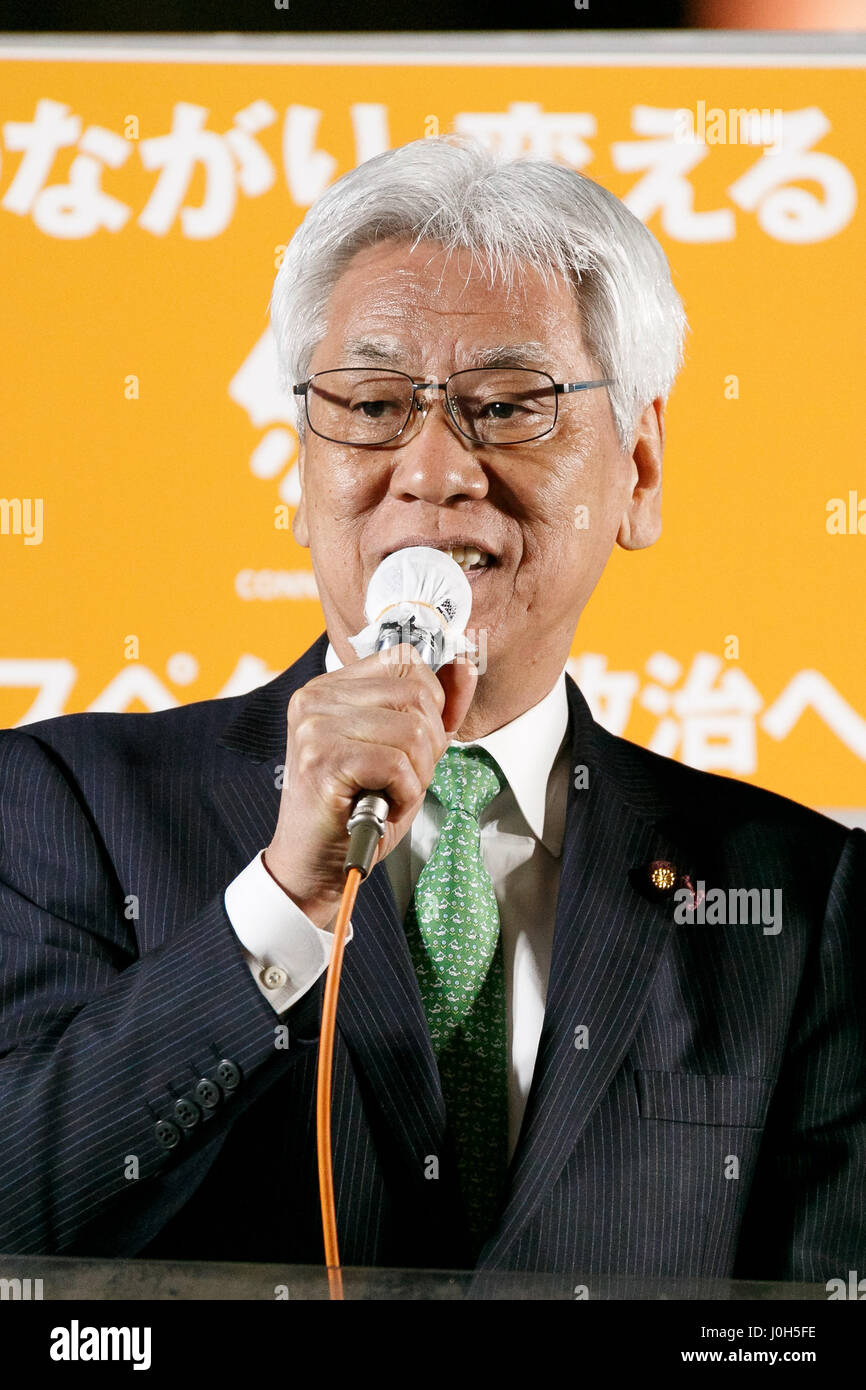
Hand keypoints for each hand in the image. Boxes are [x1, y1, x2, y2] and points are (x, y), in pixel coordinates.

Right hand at [263, 644, 477, 926]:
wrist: (315, 865)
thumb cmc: (357, 808)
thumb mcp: (407, 751)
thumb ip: (437, 708)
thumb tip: (465, 666)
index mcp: (332, 686)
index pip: (406, 661)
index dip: (430, 704)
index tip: (413, 746)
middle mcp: (317, 697)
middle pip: (417, 694)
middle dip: (428, 744)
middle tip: (401, 778)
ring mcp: (315, 726)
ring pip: (412, 730)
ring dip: (418, 774)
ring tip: (389, 793)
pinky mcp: (322, 760)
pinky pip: (397, 764)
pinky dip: (405, 794)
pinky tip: (382, 807)